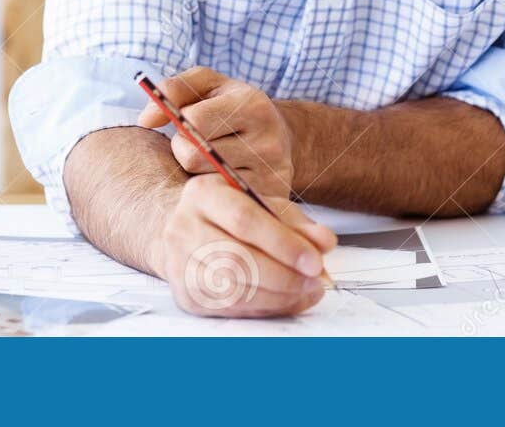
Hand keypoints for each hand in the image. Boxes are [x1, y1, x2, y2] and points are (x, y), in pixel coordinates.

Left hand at [138, 66, 295, 199]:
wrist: (282, 136)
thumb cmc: (234, 106)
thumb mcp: (207, 85)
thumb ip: (173, 89)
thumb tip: (146, 119)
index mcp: (253, 104)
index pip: (195, 119)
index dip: (180, 121)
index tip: (186, 121)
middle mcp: (268, 141)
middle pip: (194, 156)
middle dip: (183, 148)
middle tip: (195, 143)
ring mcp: (271, 174)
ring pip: (203, 182)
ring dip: (196, 171)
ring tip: (210, 159)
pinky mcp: (271, 199)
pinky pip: (220, 201)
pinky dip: (212, 190)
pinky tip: (220, 178)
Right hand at [159, 174, 335, 317]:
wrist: (188, 232)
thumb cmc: (231, 215)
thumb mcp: (263, 205)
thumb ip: (296, 222)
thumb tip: (324, 242)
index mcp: (203, 194)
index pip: (244, 220)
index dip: (283, 244)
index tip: (315, 261)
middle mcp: (183, 228)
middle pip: (236, 259)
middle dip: (284, 275)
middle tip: (315, 280)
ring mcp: (179, 265)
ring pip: (233, 289)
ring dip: (278, 296)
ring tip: (305, 290)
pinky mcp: (185, 296)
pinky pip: (231, 309)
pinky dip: (265, 308)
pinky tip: (284, 300)